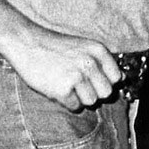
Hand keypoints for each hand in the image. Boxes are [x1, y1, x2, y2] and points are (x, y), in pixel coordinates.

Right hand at [0, 28, 122, 110]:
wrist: (25, 42)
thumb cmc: (54, 47)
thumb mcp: (83, 47)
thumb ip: (103, 62)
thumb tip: (123, 79)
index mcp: (99, 51)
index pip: (117, 79)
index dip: (104, 82)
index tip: (91, 80)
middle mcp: (91, 63)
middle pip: (106, 94)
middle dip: (93, 92)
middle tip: (77, 84)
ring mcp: (77, 76)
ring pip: (92, 102)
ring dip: (80, 98)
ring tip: (66, 84)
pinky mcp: (63, 89)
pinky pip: (75, 107)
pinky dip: (66, 102)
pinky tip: (56, 87)